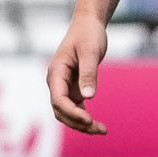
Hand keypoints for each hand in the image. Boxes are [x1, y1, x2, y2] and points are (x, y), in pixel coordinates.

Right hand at [46, 11, 109, 135]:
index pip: (58, 99)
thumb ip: (89, 74)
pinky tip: (97, 125)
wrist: (88, 26)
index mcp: (55, 73)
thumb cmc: (88, 36)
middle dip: (78, 122)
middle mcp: (56, 82)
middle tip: (100, 130)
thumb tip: (89, 97)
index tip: (88, 120)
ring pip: (67, 112)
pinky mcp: (73, 88)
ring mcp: (63, 86)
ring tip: (102, 130)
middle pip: (61, 110)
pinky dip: (84, 117)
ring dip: (81, 123)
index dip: (72, 112)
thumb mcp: (90, 53)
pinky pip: (75, 107)